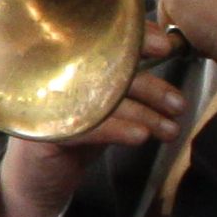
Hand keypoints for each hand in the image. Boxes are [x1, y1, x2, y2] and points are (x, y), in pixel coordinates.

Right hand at [0, 48, 187, 216]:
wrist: (39, 180)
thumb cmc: (75, 135)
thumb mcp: (104, 106)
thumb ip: (125, 84)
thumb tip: (168, 70)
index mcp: (65, 62)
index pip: (101, 37)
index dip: (134, 37)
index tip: (164, 47)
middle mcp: (50, 75)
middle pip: (107, 70)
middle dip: (152, 87)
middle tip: (178, 105)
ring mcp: (42, 102)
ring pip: (101, 99)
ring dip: (144, 114)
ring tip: (170, 130)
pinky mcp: (40, 133)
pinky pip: (85, 127)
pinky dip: (118, 130)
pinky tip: (141, 137)